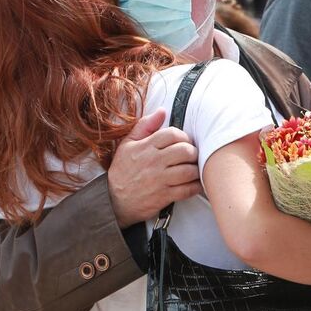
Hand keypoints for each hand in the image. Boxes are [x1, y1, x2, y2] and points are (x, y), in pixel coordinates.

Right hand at [108, 108, 201, 227]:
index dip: (184, 136)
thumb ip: (145, 125)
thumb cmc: (123, 170)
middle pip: (185, 151)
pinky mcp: (164, 196)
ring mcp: (160, 180)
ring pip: (189, 170)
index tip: (184, 142)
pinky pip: (187, 189)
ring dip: (196, 170)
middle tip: (192, 156)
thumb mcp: (127, 144)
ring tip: (193, 169)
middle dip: (193, 152)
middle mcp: (154, 162)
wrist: (114, 200)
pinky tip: (194, 183)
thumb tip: (162, 111)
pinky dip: (195, 186)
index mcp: (146, 147)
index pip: (173, 134)